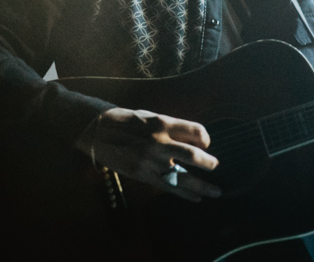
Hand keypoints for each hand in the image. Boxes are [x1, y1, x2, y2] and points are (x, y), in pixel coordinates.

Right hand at [77, 107, 220, 201]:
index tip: (206, 143)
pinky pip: (167, 186)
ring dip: (202, 185)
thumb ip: (171, 128)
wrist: (97, 130)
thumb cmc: (127, 121)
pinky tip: (195, 197)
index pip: (195, 131)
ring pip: (182, 176)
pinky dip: (184, 193)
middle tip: (216, 166)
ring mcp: (150, 160)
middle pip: (192, 155)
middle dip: (208, 163)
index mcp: (162, 123)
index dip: (205, 138)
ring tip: (215, 192)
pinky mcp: (141, 174)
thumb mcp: (151, 116)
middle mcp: (158, 142)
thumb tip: (192, 139)